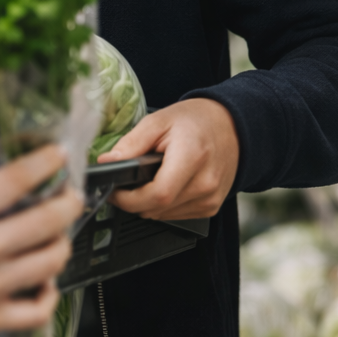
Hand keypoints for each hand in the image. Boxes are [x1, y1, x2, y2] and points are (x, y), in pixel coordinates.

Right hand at [0, 145, 81, 336]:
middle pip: (47, 220)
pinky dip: (49, 296)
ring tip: (57, 235)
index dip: (44, 163)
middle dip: (68, 202)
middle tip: (68, 194)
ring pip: (50, 263)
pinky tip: (43, 282)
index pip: (14, 181)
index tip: (56, 154)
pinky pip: (37, 312)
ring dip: (61, 244)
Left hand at [98, 98, 238, 219]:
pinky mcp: (211, 208)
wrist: (231, 127)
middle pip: (157, 209)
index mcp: (192, 158)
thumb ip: (131, 144)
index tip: (113, 190)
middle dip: (133, 200)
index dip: (129, 199)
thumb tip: (106, 162)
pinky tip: (165, 183)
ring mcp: (210, 199)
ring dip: (148, 203)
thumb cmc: (195, 121)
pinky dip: (163, 205)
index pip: (157, 195)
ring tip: (148, 178)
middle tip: (125, 183)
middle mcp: (205, 184)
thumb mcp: (158, 121)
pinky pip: (176, 215)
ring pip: (163, 215)